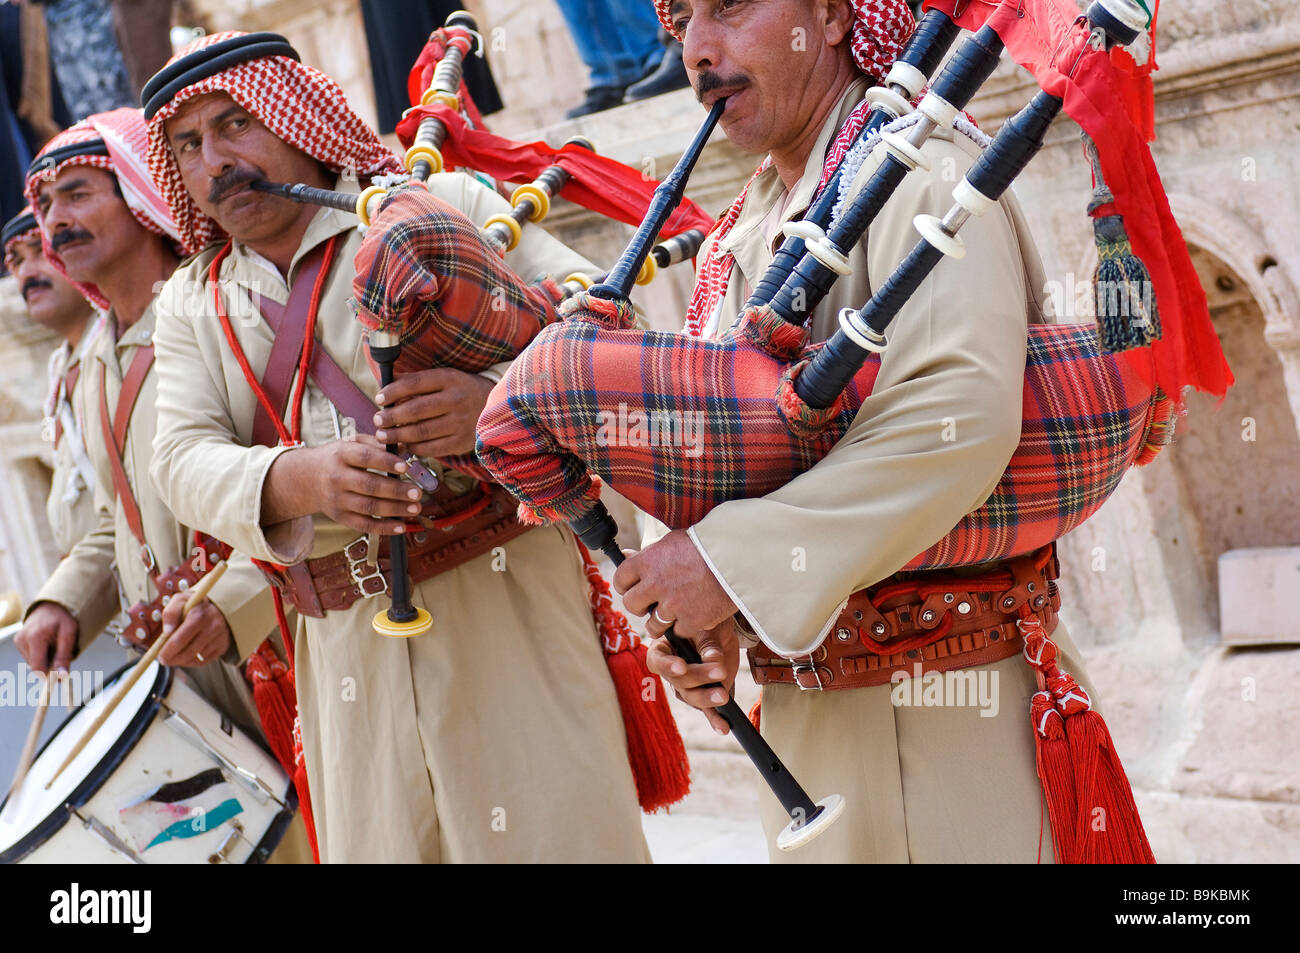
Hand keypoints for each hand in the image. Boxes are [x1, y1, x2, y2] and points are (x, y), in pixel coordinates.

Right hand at [15, 602, 77, 674]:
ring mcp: (19, 640)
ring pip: (33, 662)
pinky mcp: (18, 641)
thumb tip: (62, 677)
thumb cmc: (63, 618)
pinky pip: (31, 656)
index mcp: (35, 637)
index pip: (37, 667)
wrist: (53, 604)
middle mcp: (23, 639)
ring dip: (46, 658)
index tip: (60, 678)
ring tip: (54, 644)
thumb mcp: (69, 635)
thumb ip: (64, 657)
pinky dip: (41, 654)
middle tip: (61, 652)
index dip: (49, 676)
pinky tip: (47, 643)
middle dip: (49, 665)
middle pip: (36, 666)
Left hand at [157, 594, 230, 667]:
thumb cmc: (195, 605)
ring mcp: (219, 638)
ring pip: (196, 659)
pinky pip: (204, 661)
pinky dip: (192, 662)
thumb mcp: (181, 600)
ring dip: (182, 661)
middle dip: (172, 659)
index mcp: (199, 615)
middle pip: (187, 652)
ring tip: (174, 657)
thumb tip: (167, 632)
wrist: (220, 606)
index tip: (159, 656)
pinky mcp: (223, 646)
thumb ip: (170, 613)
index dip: (167, 651)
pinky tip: (186, 656)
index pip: (179, 640)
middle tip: (164, 660)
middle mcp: (212, 627)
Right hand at [263, 436, 420, 534]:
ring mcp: (338, 499)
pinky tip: (400, 527)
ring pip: (368, 507)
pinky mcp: (340, 516)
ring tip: (415, 508)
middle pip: (369, 485)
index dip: (385, 461)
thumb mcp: (351, 444)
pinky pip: (363, 525)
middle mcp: (337, 477)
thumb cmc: (337, 458)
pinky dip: (383, 528)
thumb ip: (376, 444)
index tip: (405, 466)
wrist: (307, 479)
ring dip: (395, 509)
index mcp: (341, 454)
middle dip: (396, 490)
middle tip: (417, 493)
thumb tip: (404, 448)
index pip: (364, 457)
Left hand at [374, 367, 494, 457]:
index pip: (415, 383)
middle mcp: (456, 400)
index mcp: (450, 379)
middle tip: (377, 420)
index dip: (393, 391)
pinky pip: (431, 448)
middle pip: (415, 410)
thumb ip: (417, 380)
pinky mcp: (462, 442)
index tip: (379, 398)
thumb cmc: (462, 391)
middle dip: (391, 416)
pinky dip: (414, 448)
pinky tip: (404, 445)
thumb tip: (387, 382)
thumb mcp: (445, 378)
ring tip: (383, 435)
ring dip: (397, 435)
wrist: (497, 409)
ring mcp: (461, 423)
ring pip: (421, 432)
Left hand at [613, 529, 737, 639]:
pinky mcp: (691, 621)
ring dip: (661, 621)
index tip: (634, 587)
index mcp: (648, 561)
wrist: (738, 557)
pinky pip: (678, 632)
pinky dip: (686, 626)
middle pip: (631, 605)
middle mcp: (655, 584)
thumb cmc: (707, 545)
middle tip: (652, 603)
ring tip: (674, 612)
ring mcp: (673, 605)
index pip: (620, 579)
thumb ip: (650, 554)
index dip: (626, 585)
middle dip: (640, 605)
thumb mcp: (673, 541)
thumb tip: (626, 555)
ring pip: (653, 625)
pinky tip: (694, 614)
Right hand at [646, 617, 740, 733]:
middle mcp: (671, 671)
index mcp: (663, 650)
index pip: (658, 661)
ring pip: (692, 697)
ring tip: (723, 696)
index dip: (668, 666)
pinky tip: (723, 727)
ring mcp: (687, 687)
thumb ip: (708, 645)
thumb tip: (713, 660)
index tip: (681, 667)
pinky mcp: (704, 696)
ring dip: (708, 698)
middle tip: (719, 671)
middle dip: (699, 677)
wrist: (721, 633)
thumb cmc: (706, 626)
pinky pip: (707, 710)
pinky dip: (715, 718)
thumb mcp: (706, 628)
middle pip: (679, 681)